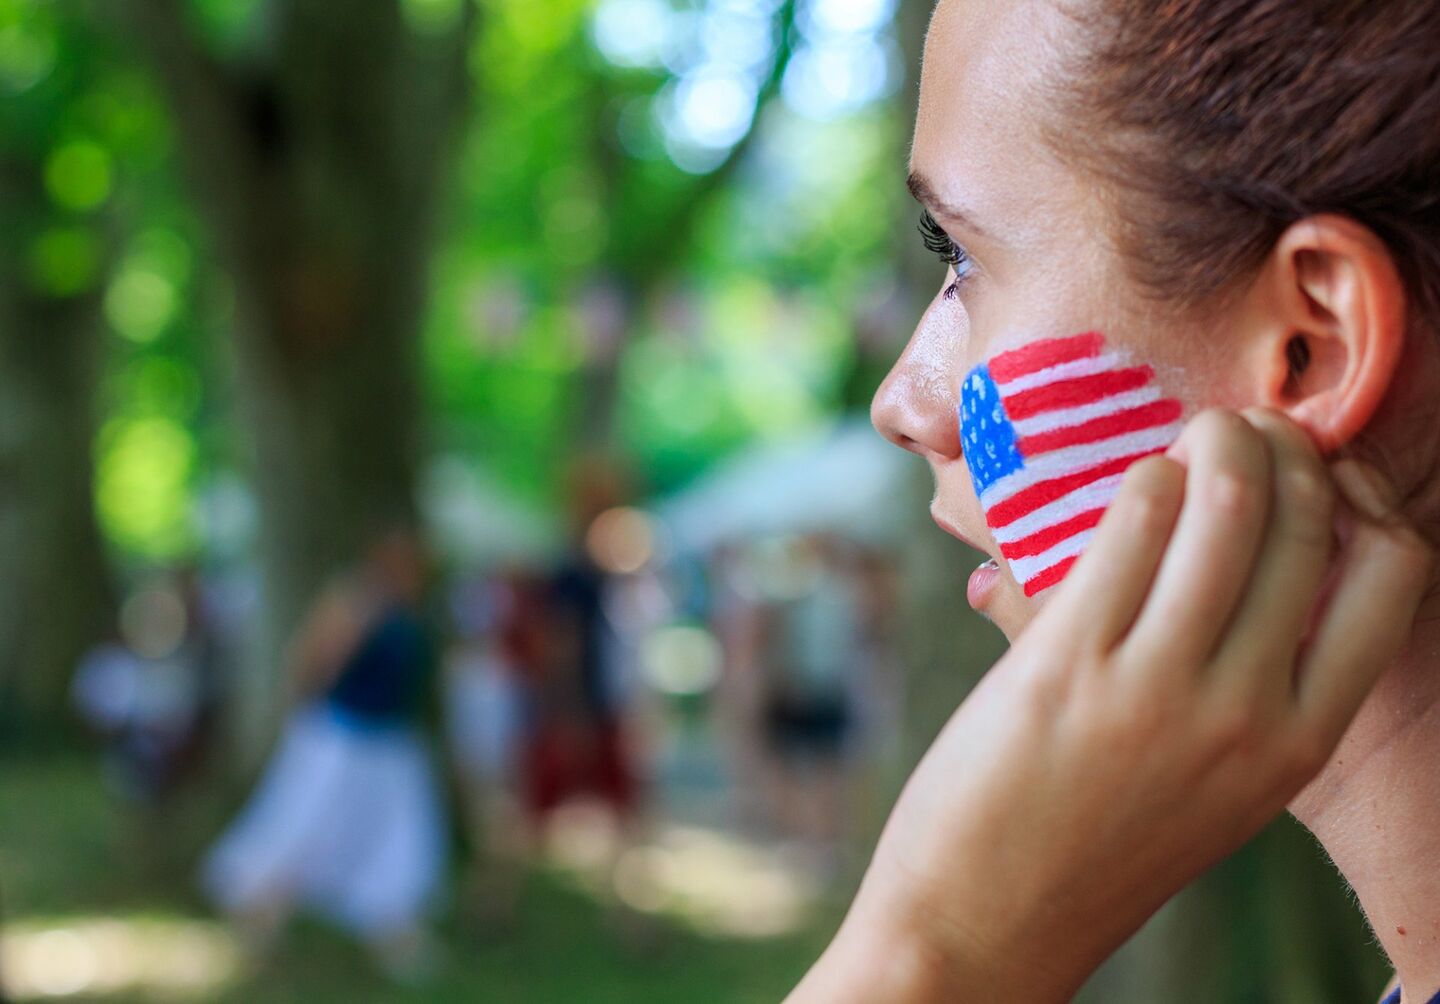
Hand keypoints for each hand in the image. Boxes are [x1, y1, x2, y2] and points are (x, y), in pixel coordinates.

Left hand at [790, 408, 1433, 1002]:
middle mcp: (1247, 712)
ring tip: (1197, 434)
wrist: (988, 920)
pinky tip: (1136, 483)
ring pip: (1225, 505)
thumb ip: (1248, 683)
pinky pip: (1133, 525)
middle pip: (1305, 523)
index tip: (1311, 476)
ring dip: (1215, 441)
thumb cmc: (1096, 843)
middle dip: (1283, 447)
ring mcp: (1159, 687)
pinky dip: (1145, 479)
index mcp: (1299, 742)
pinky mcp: (1070, 661)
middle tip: (1244, 428)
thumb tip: (1241, 553)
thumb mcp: (1216, 782)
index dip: (1358, 499)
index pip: (1393, 575)